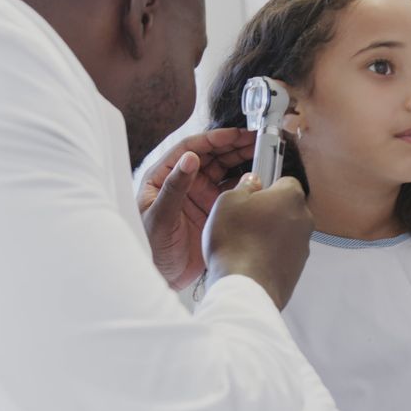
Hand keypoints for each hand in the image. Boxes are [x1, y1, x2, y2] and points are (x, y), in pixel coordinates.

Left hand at [138, 128, 255, 289]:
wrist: (160, 276)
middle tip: (256, 140)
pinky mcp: (212, 212)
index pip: (191, 148)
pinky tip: (257, 181)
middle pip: (212, 157)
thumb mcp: (159, 216)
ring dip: (242, 162)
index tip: (235, 134)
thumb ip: (174, 187)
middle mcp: (184, 183)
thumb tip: (189, 158)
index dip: (214, 139)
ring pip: (224, 172)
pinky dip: (245, 185)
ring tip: (262, 155)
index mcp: (165, 176)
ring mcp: (199, 197)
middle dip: (233, 147)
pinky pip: (232, 193)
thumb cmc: (148, 246)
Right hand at [203, 174, 313, 309]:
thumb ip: (244, 186)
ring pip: (285, 232)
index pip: (286, 181)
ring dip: (269, 234)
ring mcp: (303, 246)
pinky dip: (270, 254)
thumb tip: (252, 182)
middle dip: (268, 212)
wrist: (245, 287)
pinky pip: (283, 253)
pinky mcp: (298, 268)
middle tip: (244, 220)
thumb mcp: (228, 201)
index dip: (267, 187)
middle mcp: (304, 219)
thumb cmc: (236, 242)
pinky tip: (250, 260)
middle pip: (286, 208)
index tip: (253, 194)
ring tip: (243, 244)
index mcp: (291, 197)